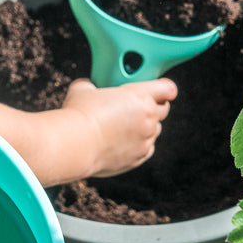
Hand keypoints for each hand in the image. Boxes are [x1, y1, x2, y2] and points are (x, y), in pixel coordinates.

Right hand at [61, 77, 177, 176]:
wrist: (75, 145)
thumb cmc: (79, 115)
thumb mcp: (83, 89)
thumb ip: (92, 85)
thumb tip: (88, 86)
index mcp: (140, 96)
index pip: (167, 89)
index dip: (164, 88)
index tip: (160, 90)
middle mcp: (148, 118)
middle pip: (164, 109)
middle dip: (155, 106)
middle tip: (140, 106)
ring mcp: (145, 139)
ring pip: (155, 130)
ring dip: (146, 127)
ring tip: (127, 126)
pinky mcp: (139, 157)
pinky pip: (147, 148)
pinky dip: (140, 144)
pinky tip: (125, 142)